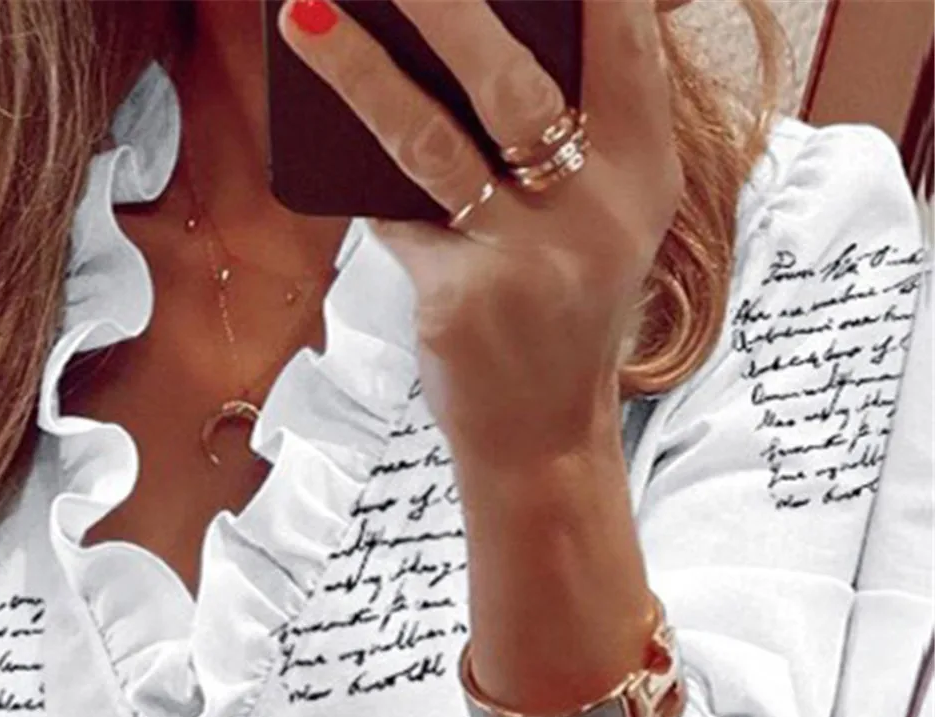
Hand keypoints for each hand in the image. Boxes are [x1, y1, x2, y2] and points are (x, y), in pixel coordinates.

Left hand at [275, 0, 686, 464]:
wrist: (542, 438)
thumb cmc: (560, 312)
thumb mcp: (599, 220)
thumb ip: (571, 137)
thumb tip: (456, 43)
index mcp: (647, 167)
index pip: (623, 36)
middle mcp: (599, 205)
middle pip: (513, 78)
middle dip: (445, 6)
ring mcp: (528, 256)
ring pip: (431, 141)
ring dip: (360, 72)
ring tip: (303, 15)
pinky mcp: (464, 299)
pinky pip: (395, 219)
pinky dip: (361, 184)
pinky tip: (320, 136)